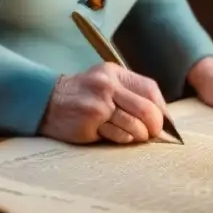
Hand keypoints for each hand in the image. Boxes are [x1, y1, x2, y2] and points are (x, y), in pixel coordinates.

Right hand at [40, 63, 167, 144]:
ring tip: (132, 136)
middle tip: (154, 135)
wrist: (47, 101)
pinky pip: (118, 136)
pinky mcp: (91, 122)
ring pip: (135, 126)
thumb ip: (129, 93)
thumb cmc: (82, 95)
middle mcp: (107, 85)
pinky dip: (121, 139)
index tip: (165, 122)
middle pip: (146, 110)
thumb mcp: (105, 82)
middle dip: (155, 127)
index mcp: (115, 73)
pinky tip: (113, 135)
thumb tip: (161, 117)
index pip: (150, 89)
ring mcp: (98, 104)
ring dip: (138, 136)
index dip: (162, 109)